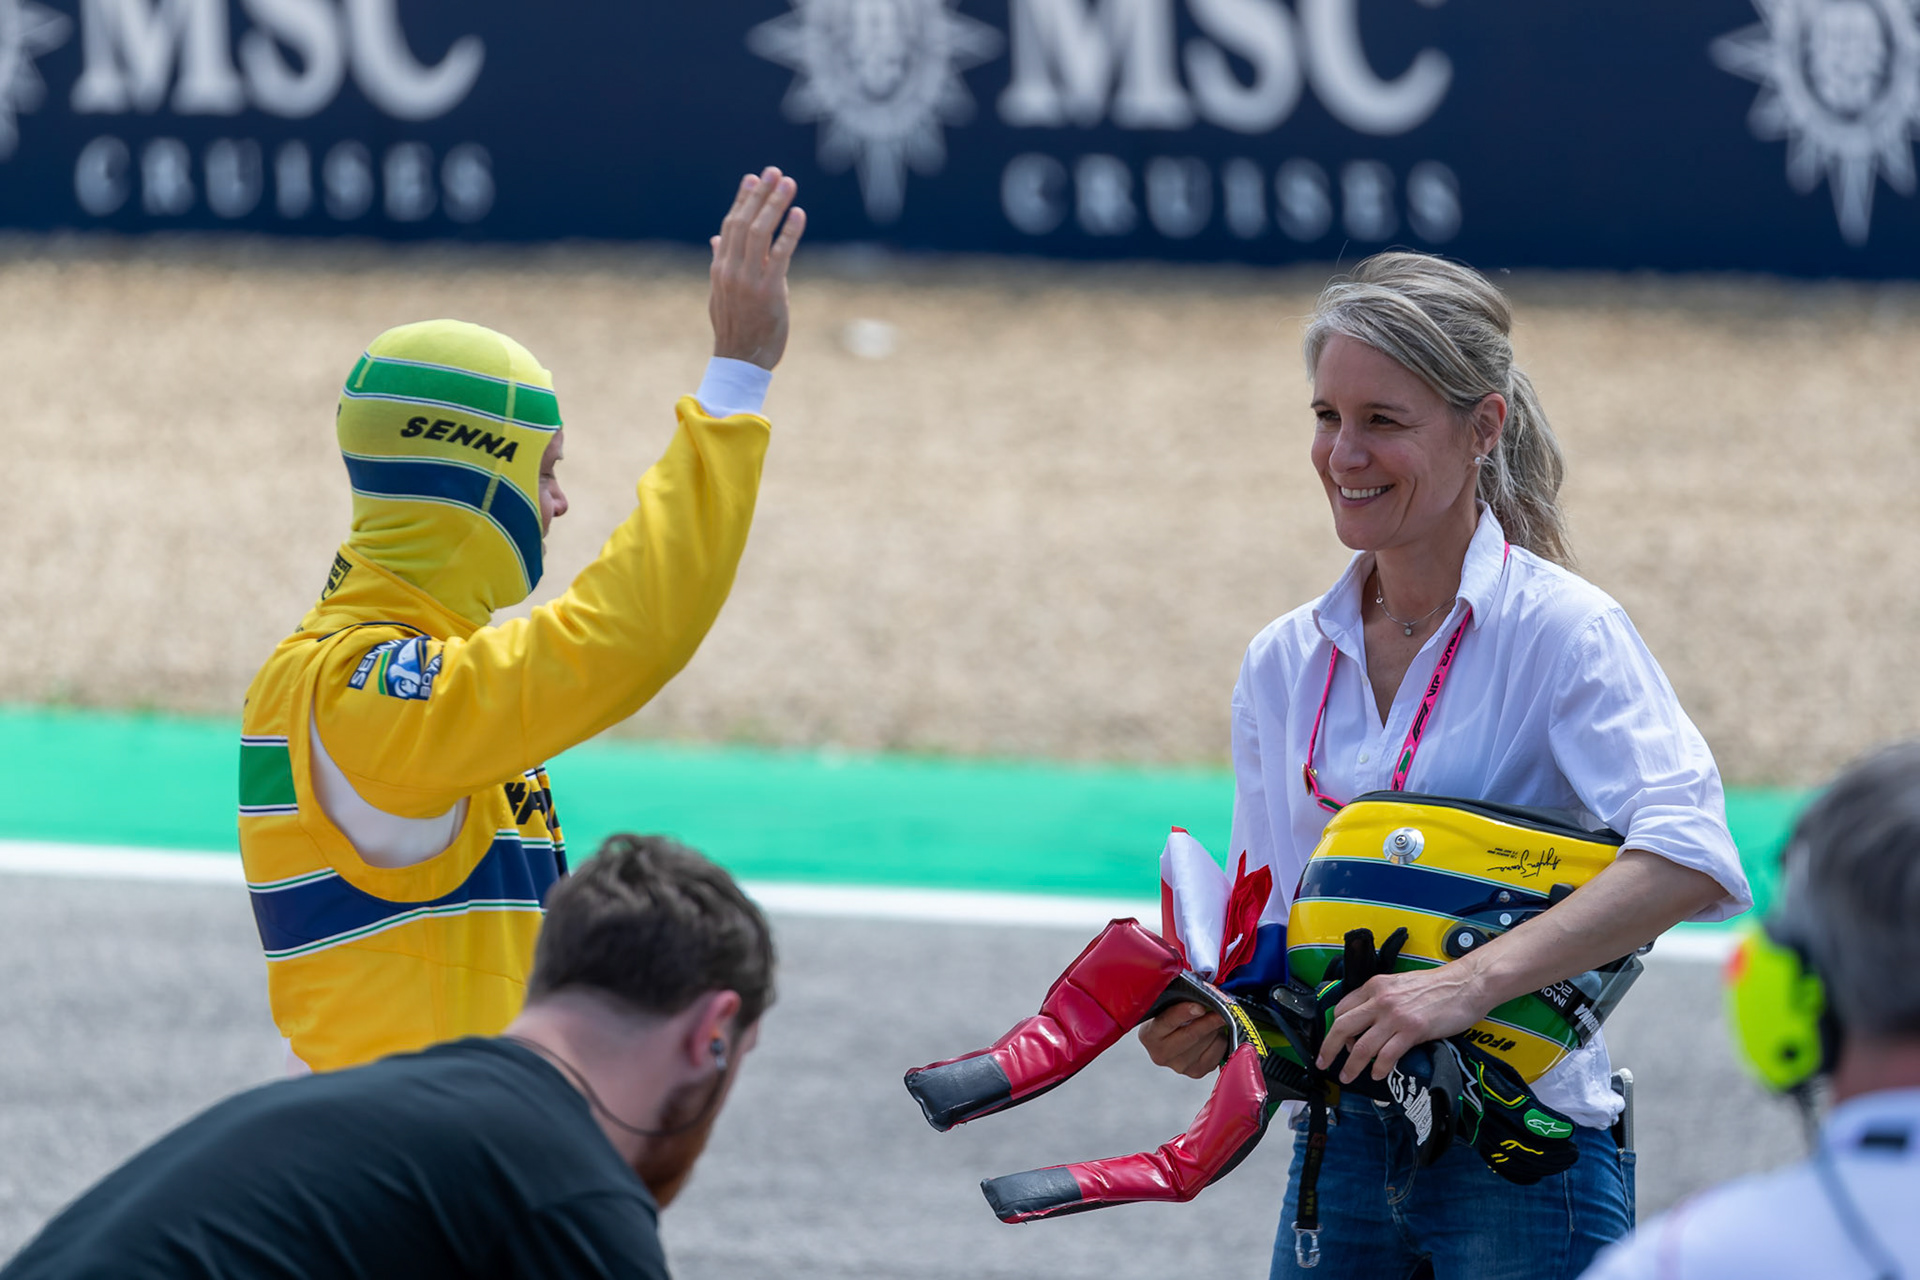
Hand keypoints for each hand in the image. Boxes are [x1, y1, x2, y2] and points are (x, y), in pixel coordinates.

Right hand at [709, 167, 805, 369]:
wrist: (741, 360)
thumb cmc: (736, 327)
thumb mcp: (722, 293)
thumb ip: (722, 262)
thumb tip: (717, 238)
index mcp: (720, 268)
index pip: (730, 225)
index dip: (742, 200)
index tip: (753, 178)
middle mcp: (731, 269)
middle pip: (744, 222)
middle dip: (761, 194)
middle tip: (774, 172)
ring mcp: (748, 279)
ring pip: (760, 232)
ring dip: (775, 204)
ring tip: (788, 183)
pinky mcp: (769, 290)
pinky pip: (779, 254)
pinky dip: (789, 232)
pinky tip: (798, 213)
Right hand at [1136, 1003, 1228, 1078]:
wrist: (1170, 1038)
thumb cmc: (1169, 1015)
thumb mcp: (1167, 1005)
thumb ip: (1179, 999)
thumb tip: (1203, 995)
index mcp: (1149, 1035)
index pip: (1167, 1021)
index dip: (1185, 1013)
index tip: (1200, 1006)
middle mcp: (1161, 1054)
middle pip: (1191, 1035)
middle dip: (1208, 1020)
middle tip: (1221, 1009)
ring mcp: (1179, 1066)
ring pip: (1208, 1041)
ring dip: (1215, 1027)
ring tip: (1212, 1018)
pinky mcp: (1197, 1072)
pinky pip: (1218, 1051)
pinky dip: (1220, 1039)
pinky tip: (1214, 1033)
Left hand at [1316, 964, 1486, 1083]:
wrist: (1466, 984)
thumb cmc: (1437, 985)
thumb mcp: (1400, 984)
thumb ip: (1382, 999)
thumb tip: (1369, 1021)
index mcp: (1375, 986)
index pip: (1342, 1009)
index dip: (1336, 1028)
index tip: (1336, 1042)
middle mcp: (1380, 1000)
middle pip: (1343, 1027)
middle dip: (1329, 1048)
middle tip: (1324, 1063)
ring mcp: (1395, 1016)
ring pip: (1362, 1046)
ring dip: (1352, 1065)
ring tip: (1348, 1076)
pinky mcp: (1412, 1030)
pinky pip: (1387, 1054)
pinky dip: (1379, 1068)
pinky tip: (1377, 1074)